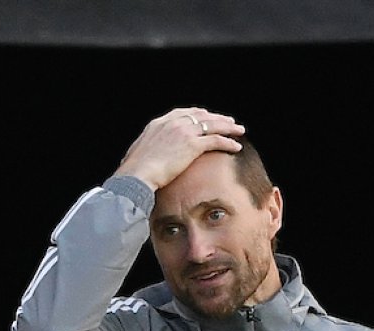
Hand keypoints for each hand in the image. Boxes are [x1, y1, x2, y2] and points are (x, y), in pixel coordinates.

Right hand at [114, 107, 244, 189]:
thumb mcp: (138, 153)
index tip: (208, 117)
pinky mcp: (192, 145)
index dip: (199, 114)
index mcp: (159, 123)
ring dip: (228, 127)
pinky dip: (228, 142)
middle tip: (229, 121)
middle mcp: (173, 123)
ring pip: (212, 125)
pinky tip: (236, 146)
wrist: (137, 174)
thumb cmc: (134, 171)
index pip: (184, 113)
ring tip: (239, 131)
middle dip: (217, 118)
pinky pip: (216, 140)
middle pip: (201, 116)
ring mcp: (184, 132)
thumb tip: (145, 158)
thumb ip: (148, 149)